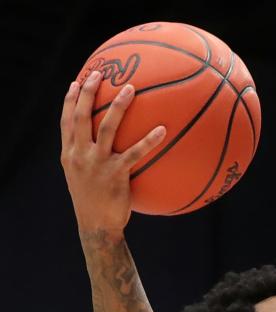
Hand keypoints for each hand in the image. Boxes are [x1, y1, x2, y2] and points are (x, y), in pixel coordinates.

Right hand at [60, 71, 165, 235]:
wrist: (97, 227)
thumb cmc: (94, 205)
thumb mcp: (82, 180)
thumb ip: (87, 160)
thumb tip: (103, 149)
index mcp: (70, 154)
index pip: (66, 121)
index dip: (70, 100)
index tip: (76, 82)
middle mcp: (80, 154)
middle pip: (81, 116)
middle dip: (89, 92)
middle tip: (100, 73)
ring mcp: (97, 163)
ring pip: (106, 127)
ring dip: (119, 106)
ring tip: (131, 89)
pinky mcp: (116, 174)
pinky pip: (135, 153)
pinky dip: (149, 140)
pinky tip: (162, 130)